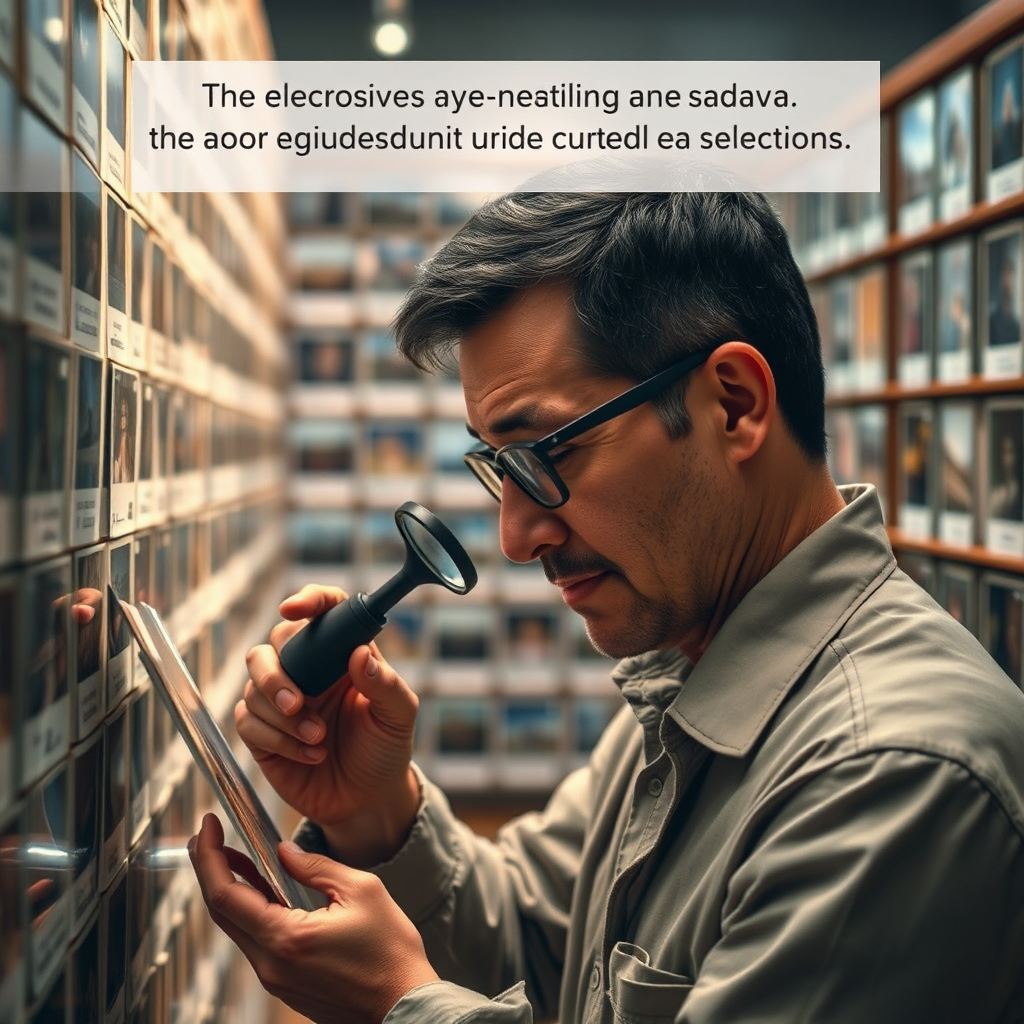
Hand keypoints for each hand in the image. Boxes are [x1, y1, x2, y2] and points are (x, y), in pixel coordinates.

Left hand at [189, 813, 438, 1023]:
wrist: (404, 1005)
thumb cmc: (391, 952)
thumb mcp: (362, 891)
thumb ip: (317, 867)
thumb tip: (285, 852)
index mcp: (286, 938)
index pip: (225, 895)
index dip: (208, 857)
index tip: (207, 827)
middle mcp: (271, 964)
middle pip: (221, 912)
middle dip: (210, 868)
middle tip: (211, 836)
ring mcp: (275, 979)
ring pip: (236, 927)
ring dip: (231, 889)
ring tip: (236, 856)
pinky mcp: (284, 984)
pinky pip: (255, 941)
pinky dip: (250, 910)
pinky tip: (262, 889)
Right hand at [238, 585, 419, 862]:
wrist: (367, 800)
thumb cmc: (385, 749)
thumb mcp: (398, 716)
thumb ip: (384, 684)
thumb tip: (360, 653)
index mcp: (342, 654)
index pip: (324, 611)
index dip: (308, 600)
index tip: (292, 609)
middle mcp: (309, 670)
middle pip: (273, 645)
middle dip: (277, 674)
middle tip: (298, 702)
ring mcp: (281, 699)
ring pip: (254, 685)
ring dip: (283, 716)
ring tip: (318, 739)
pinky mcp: (262, 732)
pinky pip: (247, 721)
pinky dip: (276, 739)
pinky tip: (309, 755)